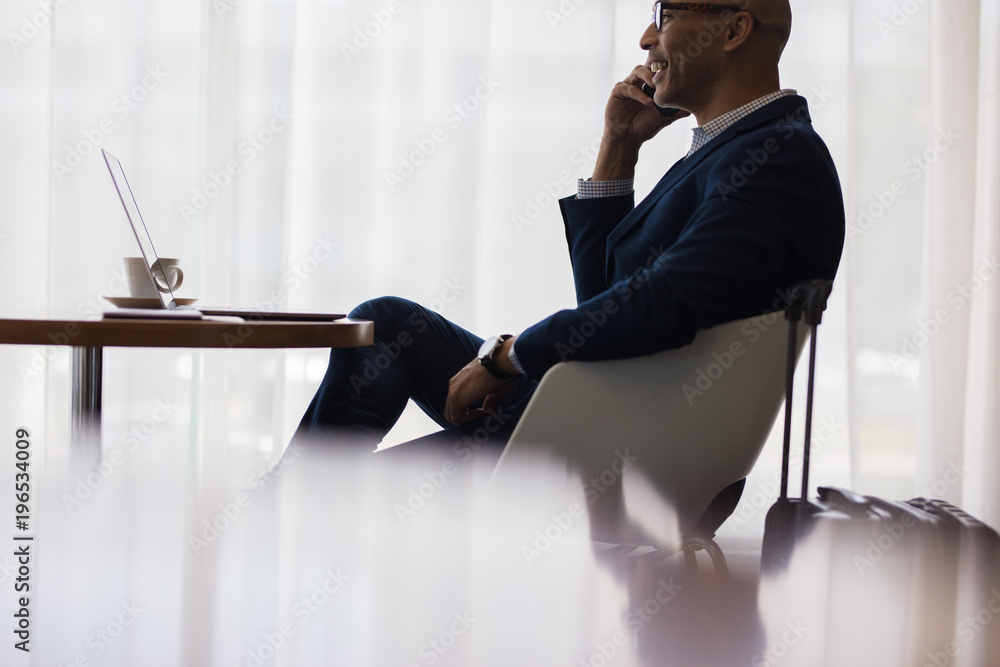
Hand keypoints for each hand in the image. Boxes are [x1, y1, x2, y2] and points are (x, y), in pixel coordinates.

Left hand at [444, 359, 511, 424]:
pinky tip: (482, 412)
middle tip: (481, 416)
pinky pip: (456, 417)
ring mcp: (453, 391)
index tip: (484, 411)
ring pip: (451, 415)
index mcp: (461, 382)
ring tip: (483, 413)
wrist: (499, 362)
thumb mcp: (494, 390)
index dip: (469, 413)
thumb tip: (489, 410)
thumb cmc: (499, 370)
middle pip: (451, 411)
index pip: (456, 404)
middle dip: (465, 418)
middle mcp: (454, 385)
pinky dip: (469, 419)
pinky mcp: (456, 397)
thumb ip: (489, 401)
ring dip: (467, 419)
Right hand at [593, 66, 690, 180]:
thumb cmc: (645, 126)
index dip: (669, 65)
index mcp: (651, 83)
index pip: (660, 67)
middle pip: (649, 63)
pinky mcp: (617, 91)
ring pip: (638, 70)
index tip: (681, 67)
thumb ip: (678, 110)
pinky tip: (649, 102)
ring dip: (649, 77)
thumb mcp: (666, 118)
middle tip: (670, 72)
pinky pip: (628, 88)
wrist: (627, 139)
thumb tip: (696, 106)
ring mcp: (628, 84)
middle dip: (659, 65)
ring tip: (657, 87)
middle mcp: (639, 80)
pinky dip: (639, 94)